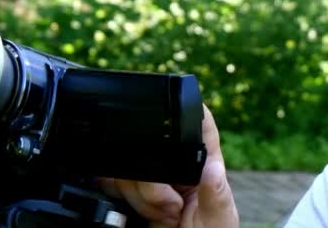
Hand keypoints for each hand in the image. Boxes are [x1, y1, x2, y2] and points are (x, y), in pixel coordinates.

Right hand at [98, 105, 238, 227]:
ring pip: (129, 165)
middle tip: (172, 205)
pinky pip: (111, 182)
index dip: (192, 111)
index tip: (178, 115)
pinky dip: (122, 199)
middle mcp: (175, 167)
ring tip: (163, 216)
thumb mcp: (217, 219)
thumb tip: (214, 168)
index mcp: (202, 164)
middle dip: (154, 179)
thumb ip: (216, 195)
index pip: (200, 125)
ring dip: (141, 195)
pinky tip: (140, 215)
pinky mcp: (127, 194)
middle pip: (152, 145)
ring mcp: (149, 180)